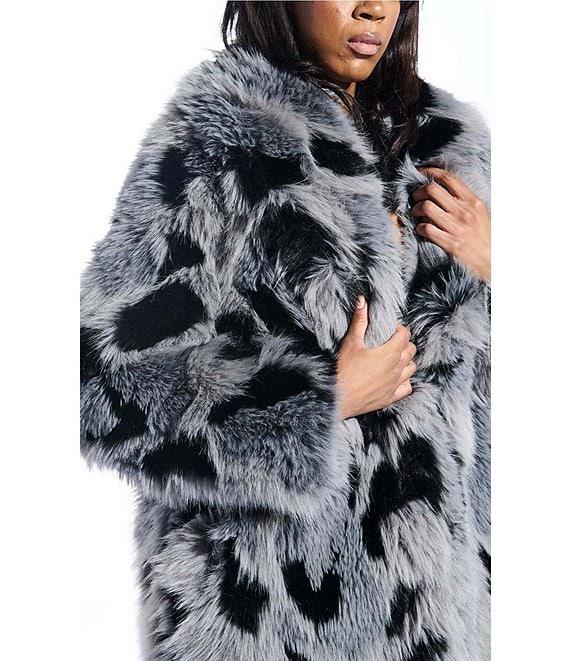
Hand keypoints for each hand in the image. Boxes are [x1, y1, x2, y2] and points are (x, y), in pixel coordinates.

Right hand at [335, 295, 416, 419]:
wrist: (337, 398)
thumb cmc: (343, 369)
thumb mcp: (350, 342)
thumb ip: (359, 320)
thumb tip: (363, 300)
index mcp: (390, 353)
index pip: (405, 335)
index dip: (399, 329)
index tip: (389, 328)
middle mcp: (397, 368)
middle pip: (411, 350)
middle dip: (404, 343)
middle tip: (391, 341)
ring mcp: (395, 384)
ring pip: (411, 368)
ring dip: (406, 361)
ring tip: (394, 358)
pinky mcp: (390, 398)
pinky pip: (407, 387)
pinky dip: (404, 381)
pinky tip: (395, 378)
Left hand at [411, 167, 490, 282]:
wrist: (492, 261)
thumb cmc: (483, 236)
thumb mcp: (480, 213)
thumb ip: (465, 199)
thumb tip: (442, 187)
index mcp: (473, 201)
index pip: (448, 178)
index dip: (431, 172)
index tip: (420, 174)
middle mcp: (464, 212)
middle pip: (432, 190)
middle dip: (418, 192)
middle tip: (415, 198)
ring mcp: (457, 227)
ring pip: (426, 207)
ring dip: (416, 209)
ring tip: (417, 214)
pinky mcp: (450, 243)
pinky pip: (426, 229)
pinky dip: (419, 227)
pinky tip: (421, 229)